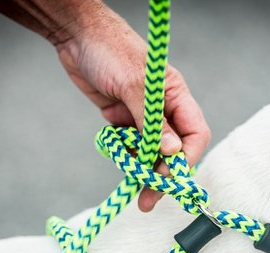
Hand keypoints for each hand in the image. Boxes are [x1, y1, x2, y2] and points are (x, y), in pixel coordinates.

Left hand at [56, 4, 210, 211]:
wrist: (76, 35)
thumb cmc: (110, 50)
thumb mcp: (134, 84)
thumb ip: (152, 120)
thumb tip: (171, 152)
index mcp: (176, 96)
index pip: (194, 134)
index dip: (185, 160)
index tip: (169, 179)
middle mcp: (163, 109)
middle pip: (172, 150)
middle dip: (162, 174)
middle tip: (147, 199)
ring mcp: (141, 115)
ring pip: (149, 152)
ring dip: (141, 167)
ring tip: (129, 181)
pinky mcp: (121, 119)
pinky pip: (129, 146)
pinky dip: (124, 154)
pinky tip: (116, 153)